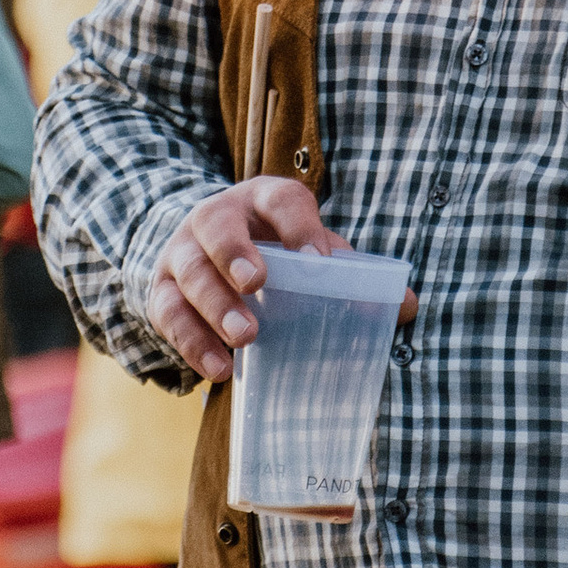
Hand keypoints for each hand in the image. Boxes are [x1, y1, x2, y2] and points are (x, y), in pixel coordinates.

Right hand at [148, 179, 407, 382]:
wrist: (202, 252)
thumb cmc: (272, 251)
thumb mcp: (307, 250)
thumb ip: (349, 272)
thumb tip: (406, 305)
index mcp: (262, 201)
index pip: (279, 199)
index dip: (297, 224)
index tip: (316, 257)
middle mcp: (216, 219)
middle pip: (217, 227)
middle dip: (235, 254)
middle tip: (257, 284)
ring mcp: (182, 253)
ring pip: (189, 271)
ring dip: (214, 305)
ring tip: (245, 338)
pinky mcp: (161, 291)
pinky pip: (168, 315)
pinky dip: (192, 343)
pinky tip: (219, 368)